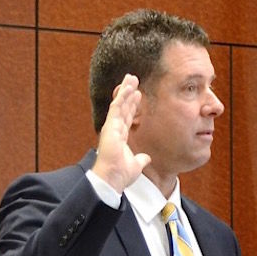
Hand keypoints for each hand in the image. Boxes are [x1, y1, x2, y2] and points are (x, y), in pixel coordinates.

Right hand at [91, 74, 151, 190]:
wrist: (112, 177)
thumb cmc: (121, 173)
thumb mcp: (136, 164)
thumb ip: (141, 159)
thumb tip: (146, 158)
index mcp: (120, 137)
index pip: (128, 117)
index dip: (133, 105)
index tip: (138, 94)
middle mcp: (115, 129)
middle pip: (123, 107)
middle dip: (128, 93)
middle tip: (133, 80)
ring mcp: (112, 126)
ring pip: (119, 104)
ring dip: (125, 90)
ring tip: (131, 78)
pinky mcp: (110, 125)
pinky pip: (117, 107)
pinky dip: (122, 96)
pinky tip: (128, 87)